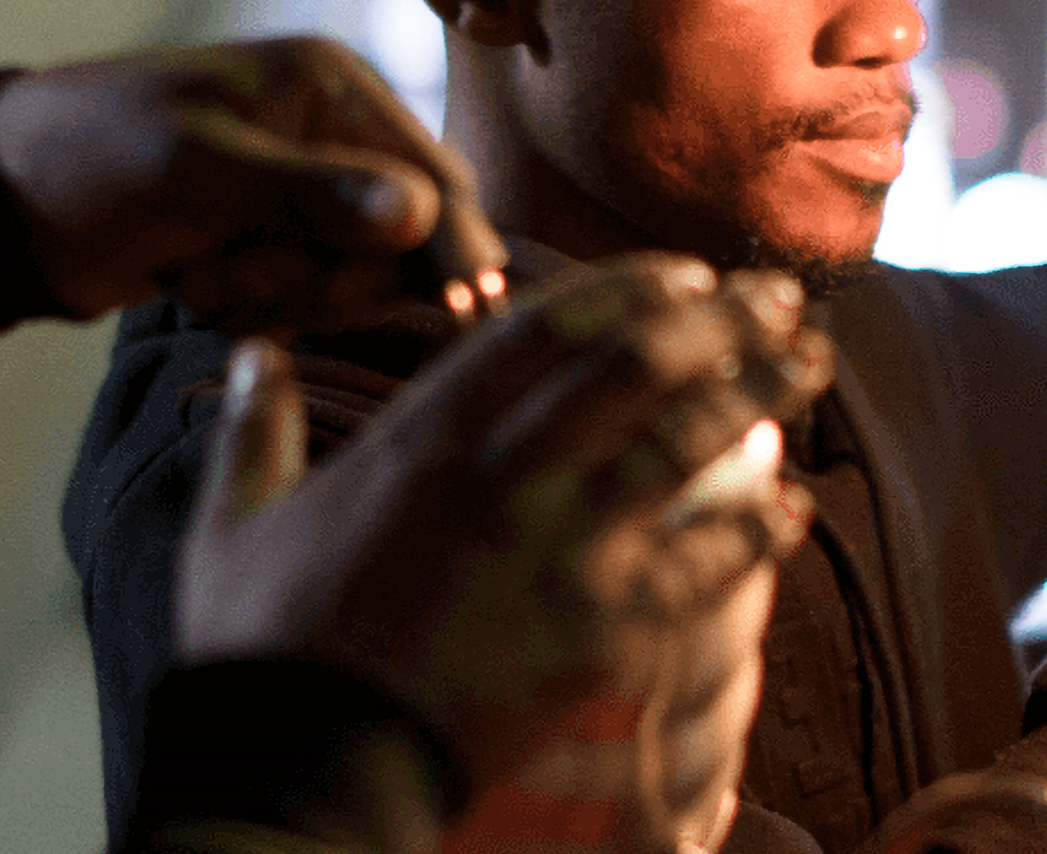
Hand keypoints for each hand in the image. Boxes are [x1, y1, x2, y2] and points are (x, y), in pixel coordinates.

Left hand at [0, 35, 504, 328]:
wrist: (0, 205)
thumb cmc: (94, 156)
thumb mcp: (204, 170)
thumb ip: (316, 192)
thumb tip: (419, 216)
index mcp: (331, 86)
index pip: (433, 176)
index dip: (455, 246)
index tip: (473, 310)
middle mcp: (333, 134)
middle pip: (406, 240)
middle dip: (333, 276)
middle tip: (252, 277)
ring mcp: (305, 193)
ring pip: (356, 279)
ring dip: (283, 295)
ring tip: (206, 276)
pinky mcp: (274, 242)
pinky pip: (309, 300)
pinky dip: (255, 307)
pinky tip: (194, 283)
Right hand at [177, 254, 826, 803]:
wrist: (302, 776)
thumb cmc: (267, 652)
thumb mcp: (235, 525)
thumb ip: (254, 430)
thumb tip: (245, 354)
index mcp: (425, 437)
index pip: (551, 327)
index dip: (633, 287)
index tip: (690, 271)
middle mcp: (506, 475)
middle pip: (640, 366)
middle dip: (723, 319)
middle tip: (781, 296)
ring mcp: (563, 551)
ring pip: (688, 444)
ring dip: (761, 392)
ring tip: (811, 364)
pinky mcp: (603, 632)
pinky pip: (706, 564)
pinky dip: (758, 529)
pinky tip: (795, 510)